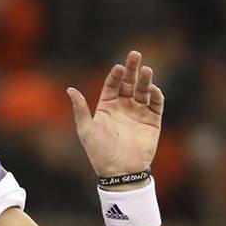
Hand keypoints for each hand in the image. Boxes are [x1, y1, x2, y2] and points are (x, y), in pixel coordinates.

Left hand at [67, 50, 164, 177]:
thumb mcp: (86, 129)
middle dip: (132, 69)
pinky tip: (152, 89)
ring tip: (146, 70)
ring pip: (143, 91)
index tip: (117, 67)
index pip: (112, 85)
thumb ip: (80, 109)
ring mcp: (138, 113)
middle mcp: (123, 107)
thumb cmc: (99, 152)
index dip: (115, 75)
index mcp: (106, 107)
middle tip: (135, 54)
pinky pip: (156, 104)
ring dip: (145, 80)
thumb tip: (69, 89)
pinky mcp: (153, 121)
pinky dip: (155, 95)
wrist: (119, 171)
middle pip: (129, 83)